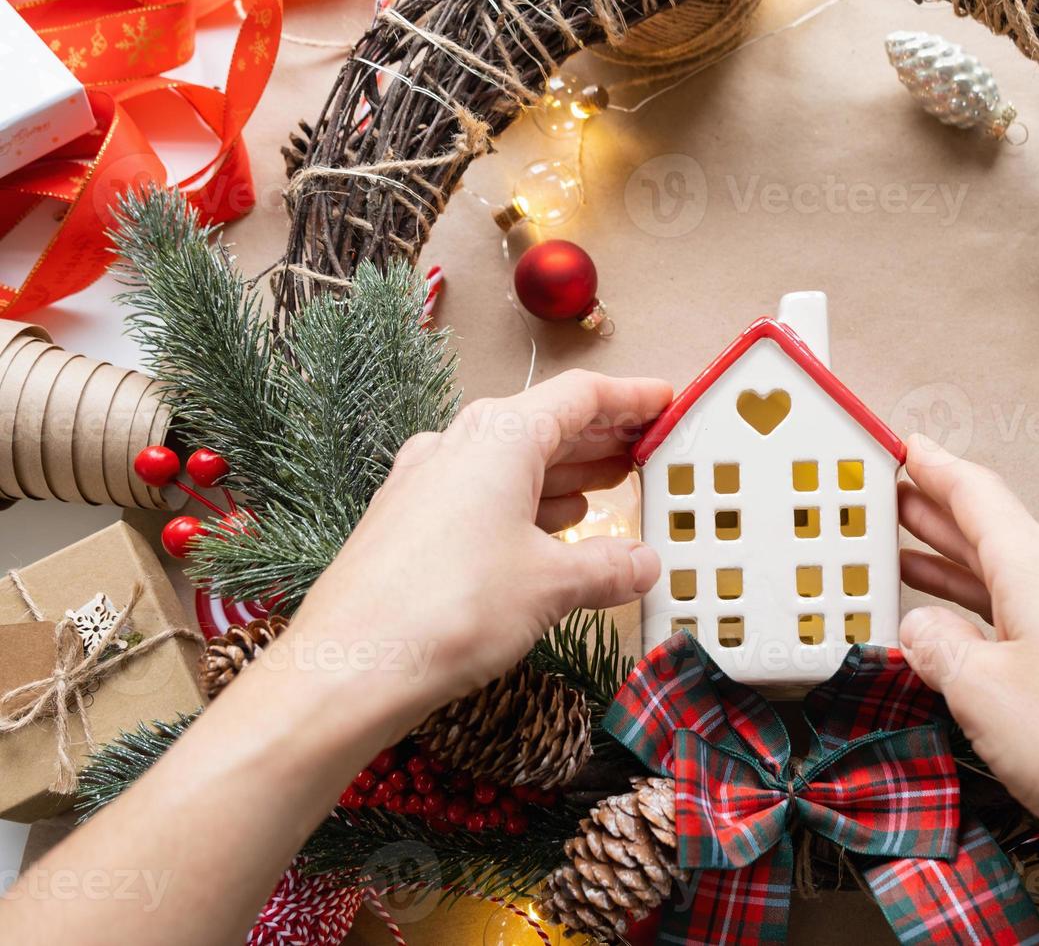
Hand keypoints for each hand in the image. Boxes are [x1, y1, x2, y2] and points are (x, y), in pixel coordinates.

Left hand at [288, 370, 671, 725]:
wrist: (348, 667)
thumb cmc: (448, 609)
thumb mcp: (551, 586)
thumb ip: (608, 568)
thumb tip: (644, 565)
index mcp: (499, 437)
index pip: (580, 396)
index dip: (630, 398)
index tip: (665, 402)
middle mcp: (457, 446)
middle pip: (544, 425)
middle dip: (600, 439)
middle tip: (647, 449)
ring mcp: (425, 484)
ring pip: (511, 463)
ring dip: (564, 474)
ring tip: (611, 489)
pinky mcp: (407, 525)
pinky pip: (481, 497)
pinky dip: (525, 505)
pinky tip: (550, 532)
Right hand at [895, 435, 1038, 944]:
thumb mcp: (978, 689)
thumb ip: (938, 646)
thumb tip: (921, 626)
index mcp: (1036, 565)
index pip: (975, 493)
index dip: (930, 467)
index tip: (900, 446)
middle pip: (992, 530)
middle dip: (935, 516)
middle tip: (886, 503)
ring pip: (1011, 577)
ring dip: (957, 567)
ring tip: (906, 563)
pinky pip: (1032, 618)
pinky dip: (988, 611)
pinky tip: (966, 634)